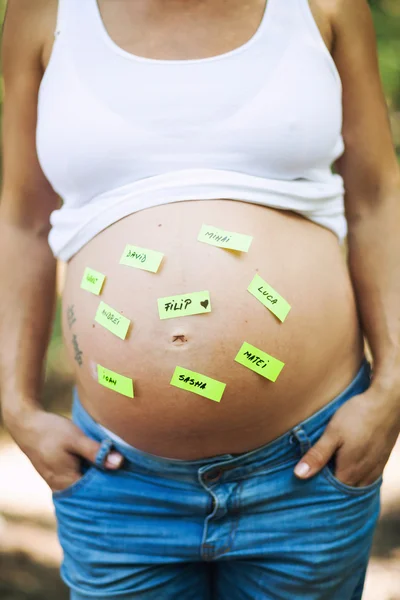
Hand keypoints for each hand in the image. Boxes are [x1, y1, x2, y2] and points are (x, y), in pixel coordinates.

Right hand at [5, 406, 123, 491]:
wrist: (27, 425)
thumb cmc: (51, 431)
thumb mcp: (75, 438)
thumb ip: (95, 451)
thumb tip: (119, 463)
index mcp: (67, 483)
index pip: (96, 494)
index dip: (114, 486)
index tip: (130, 478)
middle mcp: (63, 487)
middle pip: (92, 491)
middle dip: (109, 483)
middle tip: (129, 473)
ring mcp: (61, 482)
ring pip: (86, 484)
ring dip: (101, 476)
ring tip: (120, 468)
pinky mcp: (61, 474)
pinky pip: (80, 478)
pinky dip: (92, 472)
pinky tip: (103, 463)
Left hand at [293, 387, 399, 486]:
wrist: (387, 403)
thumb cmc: (358, 416)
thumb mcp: (332, 433)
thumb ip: (318, 455)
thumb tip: (299, 474)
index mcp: (349, 472)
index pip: (331, 493)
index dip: (317, 490)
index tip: (305, 483)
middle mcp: (364, 476)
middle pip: (344, 492)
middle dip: (331, 489)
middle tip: (315, 478)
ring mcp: (375, 469)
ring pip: (357, 486)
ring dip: (344, 483)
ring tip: (330, 473)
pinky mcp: (381, 461)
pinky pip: (368, 479)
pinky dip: (356, 477)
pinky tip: (349, 468)